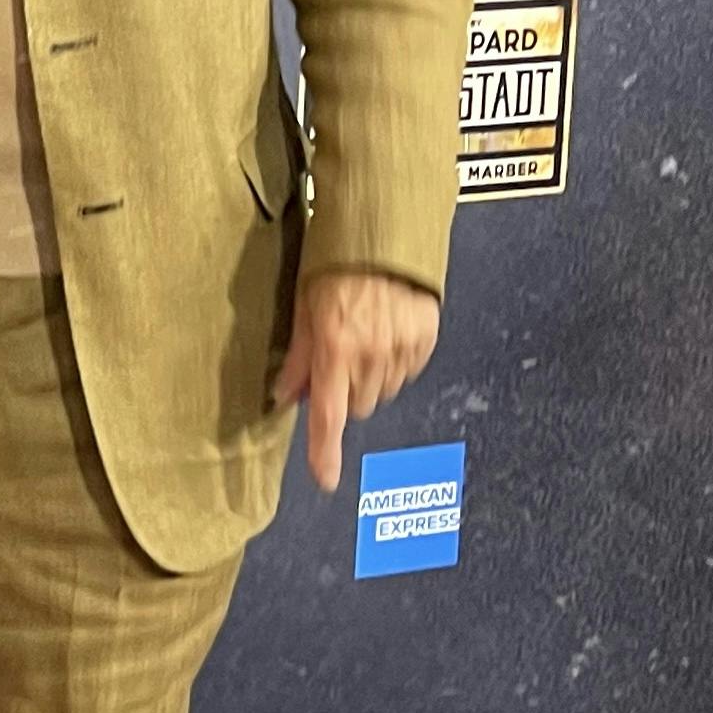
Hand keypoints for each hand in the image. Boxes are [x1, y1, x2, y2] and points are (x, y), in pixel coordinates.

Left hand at [274, 272, 440, 496]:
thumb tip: (285, 394)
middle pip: (357, 405)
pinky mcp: (426, 339)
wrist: (384, 234)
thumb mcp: (304, 308)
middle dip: (345, 392)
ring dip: (370, 377)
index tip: (326, 478)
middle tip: (339, 360)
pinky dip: (395, 361)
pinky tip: (387, 332)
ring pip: (383, 391)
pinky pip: (408, 370)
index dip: (325, 451)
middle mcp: (371, 356)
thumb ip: (298, 358)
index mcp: (335, 350)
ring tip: (363, 338)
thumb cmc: (336, 263)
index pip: (328, 415)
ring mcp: (402, 349)